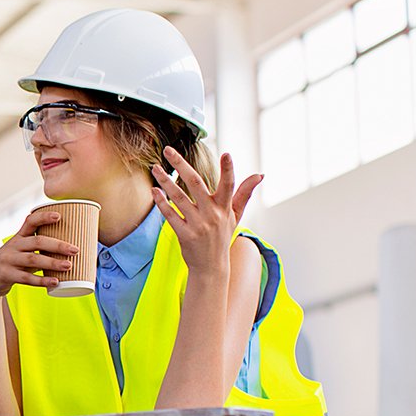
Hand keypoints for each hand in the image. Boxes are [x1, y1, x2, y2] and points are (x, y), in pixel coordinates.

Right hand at [0, 209, 78, 298]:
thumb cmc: (13, 262)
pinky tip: (55, 281)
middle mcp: (13, 246)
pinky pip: (27, 278)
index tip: (59, 216)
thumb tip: (69, 247)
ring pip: (33, 259)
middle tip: (75, 250)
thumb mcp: (22, 250)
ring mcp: (9, 260)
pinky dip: (42, 280)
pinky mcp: (7, 275)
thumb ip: (39, 247)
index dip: (44, 217)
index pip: (30, 221)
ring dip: (52, 262)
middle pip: (36, 242)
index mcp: (19, 237)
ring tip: (68, 265)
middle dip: (57, 245)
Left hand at [151, 148, 262, 274]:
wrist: (211, 266)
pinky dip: (161, 202)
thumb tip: (260, 175)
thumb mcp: (236, 215)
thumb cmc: (222, 236)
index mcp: (225, 208)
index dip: (229, 170)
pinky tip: (154, 190)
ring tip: (155, 168)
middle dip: (181, 165)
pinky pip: (170, 214)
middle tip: (168, 150)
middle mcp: (212, 214)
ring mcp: (197, 224)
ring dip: (165, 181)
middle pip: (195, 183)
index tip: (227, 154)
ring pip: (178, 197)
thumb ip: (244, 194)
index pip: (229, 185)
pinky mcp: (184, 234)